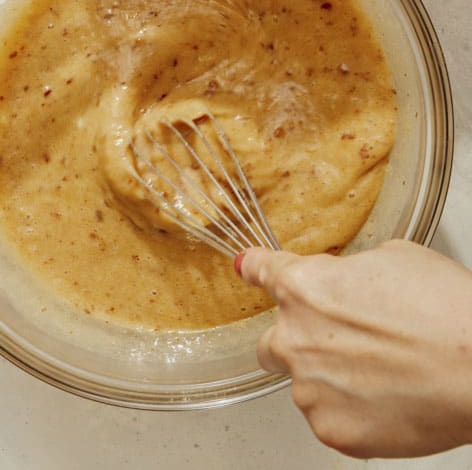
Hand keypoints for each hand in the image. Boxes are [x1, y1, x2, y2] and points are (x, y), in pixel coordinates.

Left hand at [237, 239, 471, 457]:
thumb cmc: (443, 308)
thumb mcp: (394, 258)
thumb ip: (351, 272)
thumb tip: (347, 283)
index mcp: (304, 287)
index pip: (263, 270)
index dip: (255, 268)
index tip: (246, 268)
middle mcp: (294, 337)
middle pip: (270, 343)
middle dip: (295, 342)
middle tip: (338, 345)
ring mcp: (309, 388)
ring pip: (306, 384)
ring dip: (331, 379)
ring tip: (384, 373)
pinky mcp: (331, 430)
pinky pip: (330, 418)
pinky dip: (352, 411)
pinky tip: (388, 399)